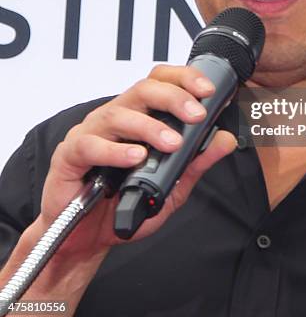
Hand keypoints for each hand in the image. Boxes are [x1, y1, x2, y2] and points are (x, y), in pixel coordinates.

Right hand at [37, 65, 236, 260]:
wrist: (88, 238)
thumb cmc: (124, 203)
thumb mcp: (171, 185)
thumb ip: (196, 161)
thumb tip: (225, 140)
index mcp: (139, 116)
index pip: (160, 81)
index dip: (184, 79)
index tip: (208, 90)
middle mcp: (116, 117)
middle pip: (143, 89)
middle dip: (174, 98)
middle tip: (197, 115)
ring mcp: (91, 133)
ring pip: (119, 113)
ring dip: (150, 127)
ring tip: (172, 143)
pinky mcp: (70, 155)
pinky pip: (91, 144)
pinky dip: (115, 150)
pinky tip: (135, 157)